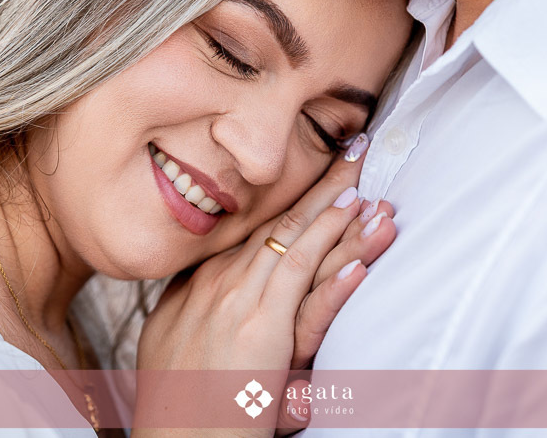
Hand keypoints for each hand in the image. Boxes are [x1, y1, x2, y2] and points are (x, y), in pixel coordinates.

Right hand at [135, 135, 395, 431]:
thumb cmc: (179, 397)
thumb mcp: (176, 335)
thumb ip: (201, 301)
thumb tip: (216, 278)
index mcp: (204, 278)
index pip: (256, 225)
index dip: (293, 197)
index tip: (323, 168)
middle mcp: (221, 279)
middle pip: (281, 222)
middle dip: (323, 185)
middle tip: (357, 150)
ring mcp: (240, 301)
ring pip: (298, 245)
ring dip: (339, 216)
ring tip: (371, 186)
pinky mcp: (261, 331)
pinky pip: (303, 289)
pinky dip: (333, 268)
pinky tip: (358, 257)